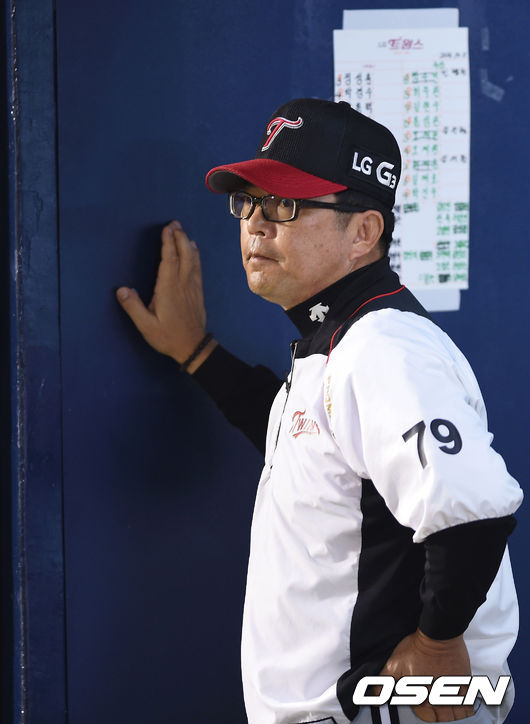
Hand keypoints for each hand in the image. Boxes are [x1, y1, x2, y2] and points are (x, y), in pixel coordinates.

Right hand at [116, 220, 215, 370]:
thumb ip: (133, 307)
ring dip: (187, 244)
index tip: (167, 228)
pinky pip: (197, 269)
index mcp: (168, 289)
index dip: (168, 243)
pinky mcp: (197, 292)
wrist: (193, 347)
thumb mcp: (146, 326)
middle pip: (183, 255)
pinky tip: (194, 251)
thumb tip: (121, 290)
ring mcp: (192, 287)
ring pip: (192, 260)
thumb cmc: (168, 337)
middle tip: (175, 223)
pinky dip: (195, 257)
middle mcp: (182, 284)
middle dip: (179, 237)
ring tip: (183, 232)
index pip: (169, 260)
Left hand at [379, 630, 474, 721]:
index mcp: (422, 697)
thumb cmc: (417, 648)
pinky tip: (460, 702)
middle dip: (437, 713)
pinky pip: (468, 705)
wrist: (438, 635)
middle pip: (440, 717)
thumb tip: (375, 696)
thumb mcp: (394, 664)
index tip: (421, 701)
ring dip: (450, 712)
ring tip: (446, 703)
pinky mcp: (465, 685)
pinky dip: (465, 708)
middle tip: (433, 702)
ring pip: (455, 714)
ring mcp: (454, 693)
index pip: (423, 715)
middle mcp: (439, 699)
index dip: (421, 709)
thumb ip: (384, 682)